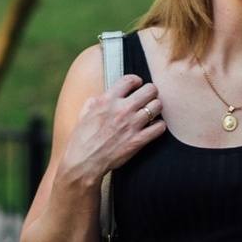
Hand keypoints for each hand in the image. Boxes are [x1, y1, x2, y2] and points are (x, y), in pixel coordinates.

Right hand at [64, 74, 164, 189]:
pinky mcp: (138, 140)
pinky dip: (159, 126)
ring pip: (157, 106)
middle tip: (148, 98)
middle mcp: (122, 109)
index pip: (130, 79)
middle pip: (150, 90)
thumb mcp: (83, 114)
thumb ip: (94, 102)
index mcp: (107, 100)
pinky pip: (159, 127)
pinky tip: (153, 128)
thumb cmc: (82, 139)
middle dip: (151, 92)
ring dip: (156, 108)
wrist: (84, 162)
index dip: (137, 80)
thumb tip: (101, 97)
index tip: (138, 85)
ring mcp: (132, 125)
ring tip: (151, 113)